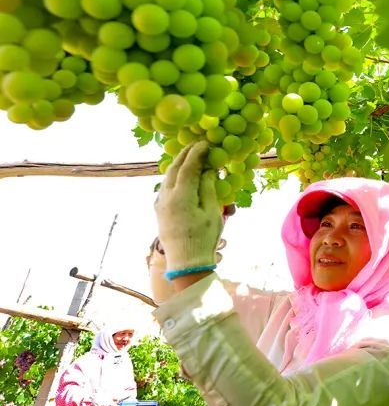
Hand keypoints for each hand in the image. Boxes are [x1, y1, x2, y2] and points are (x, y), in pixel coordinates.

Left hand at [154, 142, 222, 275]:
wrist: (186, 261)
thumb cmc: (204, 237)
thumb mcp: (212, 211)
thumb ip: (208, 187)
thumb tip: (208, 169)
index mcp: (180, 196)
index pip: (188, 166)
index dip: (197, 152)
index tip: (206, 143)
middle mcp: (166, 196)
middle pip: (174, 168)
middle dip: (185, 154)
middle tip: (198, 144)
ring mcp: (160, 203)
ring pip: (167, 176)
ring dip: (179, 164)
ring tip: (191, 156)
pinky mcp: (159, 210)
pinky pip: (165, 186)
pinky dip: (175, 176)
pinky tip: (183, 175)